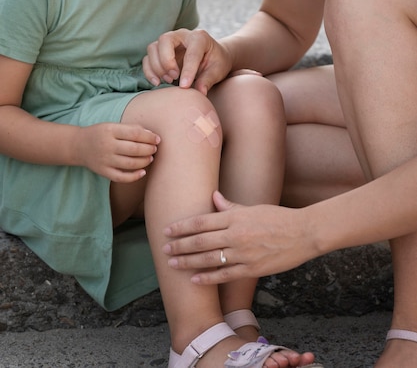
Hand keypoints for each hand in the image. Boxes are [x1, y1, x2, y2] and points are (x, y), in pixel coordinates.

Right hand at [71, 122, 159, 181]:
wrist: (79, 146)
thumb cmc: (101, 133)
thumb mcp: (112, 125)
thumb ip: (131, 128)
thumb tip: (151, 134)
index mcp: (110, 130)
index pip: (135, 133)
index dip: (149, 137)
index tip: (157, 139)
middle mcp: (107, 145)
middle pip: (134, 149)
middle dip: (149, 149)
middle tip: (155, 148)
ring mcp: (105, 160)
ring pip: (130, 164)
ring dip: (144, 161)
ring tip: (150, 158)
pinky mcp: (103, 172)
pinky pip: (121, 177)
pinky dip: (134, 176)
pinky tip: (143, 172)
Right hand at [143, 28, 232, 94]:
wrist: (212, 57)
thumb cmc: (216, 62)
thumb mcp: (218, 70)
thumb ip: (208, 79)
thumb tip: (200, 92)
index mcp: (199, 37)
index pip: (191, 52)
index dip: (187, 70)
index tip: (185, 86)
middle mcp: (181, 35)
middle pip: (164, 40)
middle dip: (166, 61)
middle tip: (174, 77)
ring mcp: (169, 42)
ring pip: (153, 48)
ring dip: (157, 67)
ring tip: (168, 81)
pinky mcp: (160, 51)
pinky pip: (148, 58)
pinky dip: (149, 71)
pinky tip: (157, 82)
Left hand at [163, 191, 315, 283]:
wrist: (303, 233)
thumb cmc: (278, 217)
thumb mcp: (253, 208)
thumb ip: (230, 206)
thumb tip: (212, 197)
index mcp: (235, 216)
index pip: (201, 221)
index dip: (182, 227)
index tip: (168, 230)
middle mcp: (235, 234)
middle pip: (200, 241)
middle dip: (179, 245)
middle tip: (163, 248)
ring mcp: (243, 253)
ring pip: (208, 259)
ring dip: (188, 261)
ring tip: (173, 263)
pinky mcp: (251, 268)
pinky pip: (224, 274)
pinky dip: (207, 277)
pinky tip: (194, 279)